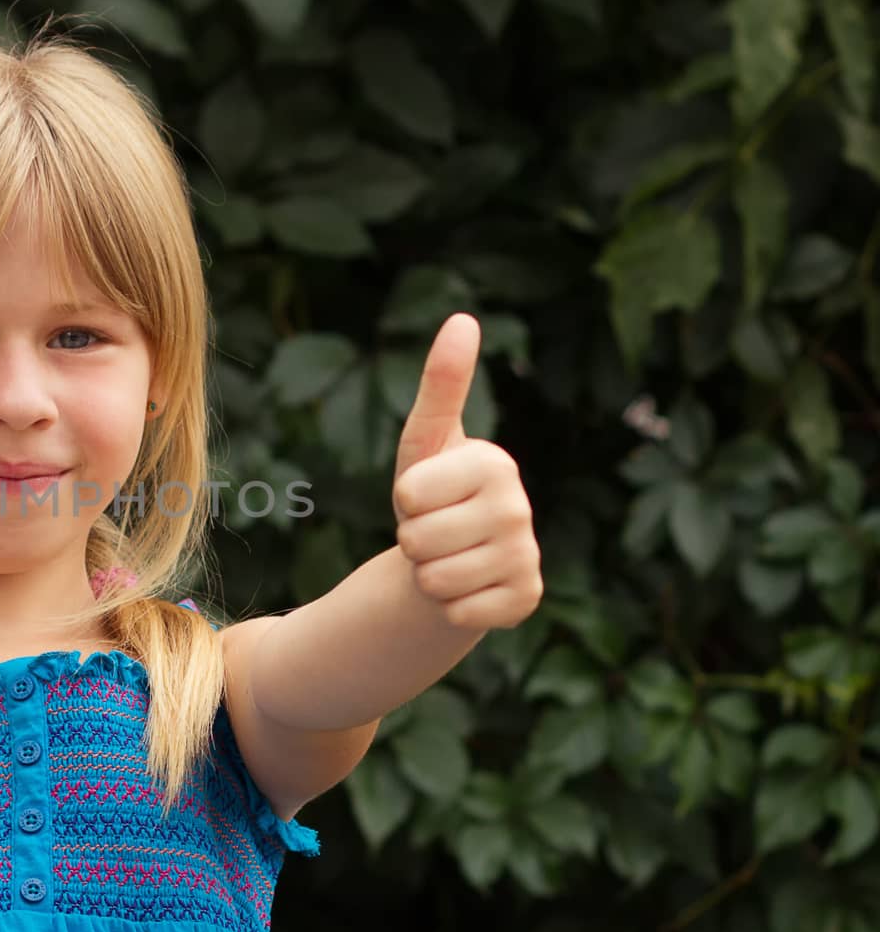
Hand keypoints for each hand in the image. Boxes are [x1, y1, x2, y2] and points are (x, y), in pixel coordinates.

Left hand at [391, 313, 542, 631]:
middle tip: (435, 533)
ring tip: (448, 558)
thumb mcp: (426, 440)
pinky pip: (457, 613)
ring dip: (429, 576)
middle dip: (413, 542)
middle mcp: (519, 508)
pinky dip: (450, 607)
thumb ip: (441, 383)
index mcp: (494, 463)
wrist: (452, 557)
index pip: (410, 495)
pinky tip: (467, 588)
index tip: (427, 497)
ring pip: (435, 580)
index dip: (405, 501)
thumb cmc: (434, 494)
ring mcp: (527, 556)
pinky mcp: (525, 599)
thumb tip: (463, 318)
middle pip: (418, 540)